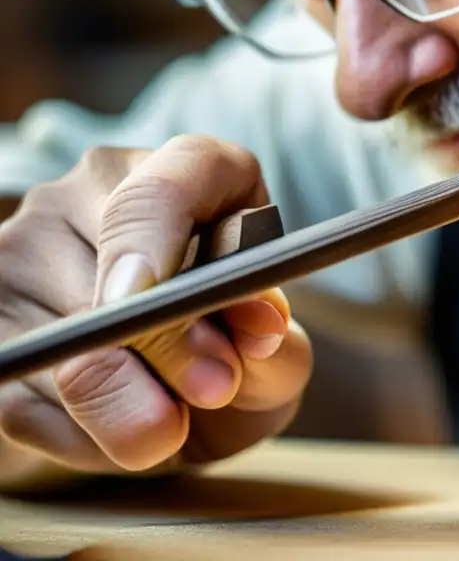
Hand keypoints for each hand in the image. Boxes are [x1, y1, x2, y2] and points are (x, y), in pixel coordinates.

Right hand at [0, 135, 311, 483]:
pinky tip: (123, 428)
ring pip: (65, 355)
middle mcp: (86, 196)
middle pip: (108, 284)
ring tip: (174, 412)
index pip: (158, 189)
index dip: (148, 240)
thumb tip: (257, 331)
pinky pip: (27, 407)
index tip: (143, 299)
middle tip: (216, 388)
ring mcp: (23, 256)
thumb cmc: (240, 355)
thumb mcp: (279, 351)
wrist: (188, 399)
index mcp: (188, 171)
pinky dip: (88, 440)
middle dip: (169, 355)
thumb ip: (277, 345)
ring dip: (130, 410)